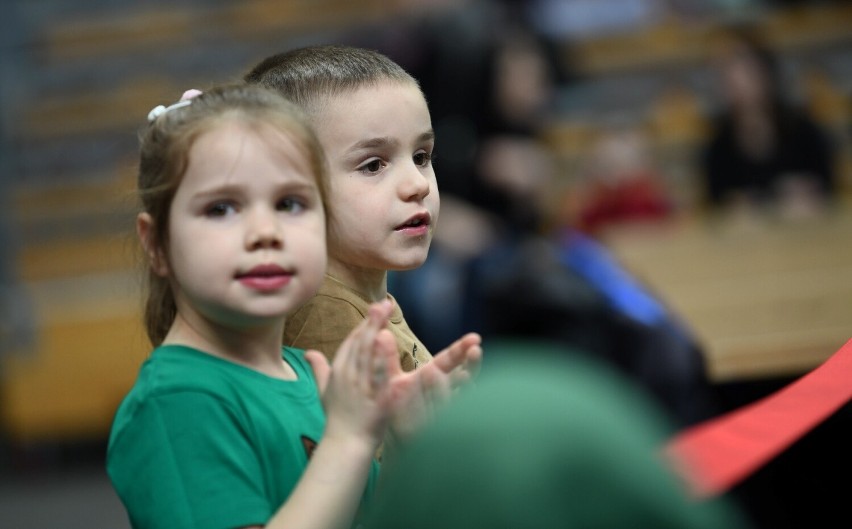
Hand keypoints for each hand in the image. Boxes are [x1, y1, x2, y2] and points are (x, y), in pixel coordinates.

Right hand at [307, 300, 396, 448]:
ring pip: (366, 355)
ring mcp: (359, 387)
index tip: (376, 306)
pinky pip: (378, 377)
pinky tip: (390, 344)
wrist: (344, 446)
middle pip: (359, 343)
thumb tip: (308, 353)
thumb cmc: (337, 418)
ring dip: (376, 332)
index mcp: (338, 372)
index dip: (364, 323)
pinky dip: (383, 360)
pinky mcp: (373, 400)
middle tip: (385, 302)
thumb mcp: (324, 391)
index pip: (351, 342)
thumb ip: (319, 370)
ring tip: (386, 314)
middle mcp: (347, 376)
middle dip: (372, 321)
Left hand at [385, 332, 482, 439]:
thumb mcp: (391, 380)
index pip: (451, 359)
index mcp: (434, 376)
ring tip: (464, 375)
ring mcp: (448, 410)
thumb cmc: (397, 408)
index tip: (475, 338)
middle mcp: (445, 391)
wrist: (395, 441)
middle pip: (465, 375)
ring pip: (462, 397)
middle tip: (474, 350)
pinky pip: (455, 420)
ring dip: (463, 387)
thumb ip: (388, 359)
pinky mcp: (445, 428)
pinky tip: (459, 406)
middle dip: (471, 364)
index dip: (462, 348)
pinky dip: (457, 413)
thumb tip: (381, 332)